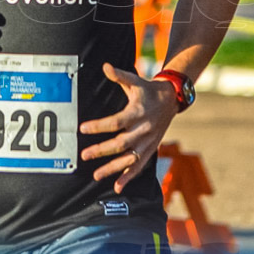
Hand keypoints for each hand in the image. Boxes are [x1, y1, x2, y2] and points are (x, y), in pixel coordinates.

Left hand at [79, 63, 180, 193]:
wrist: (172, 99)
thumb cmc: (147, 89)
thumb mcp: (135, 81)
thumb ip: (119, 75)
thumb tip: (105, 66)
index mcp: (138, 112)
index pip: (115, 122)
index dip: (99, 126)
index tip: (82, 129)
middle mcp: (144, 129)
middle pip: (120, 143)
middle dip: (101, 150)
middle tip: (84, 155)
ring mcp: (148, 142)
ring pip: (129, 159)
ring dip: (113, 169)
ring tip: (96, 176)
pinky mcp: (151, 149)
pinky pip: (139, 166)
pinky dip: (129, 177)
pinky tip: (117, 186)